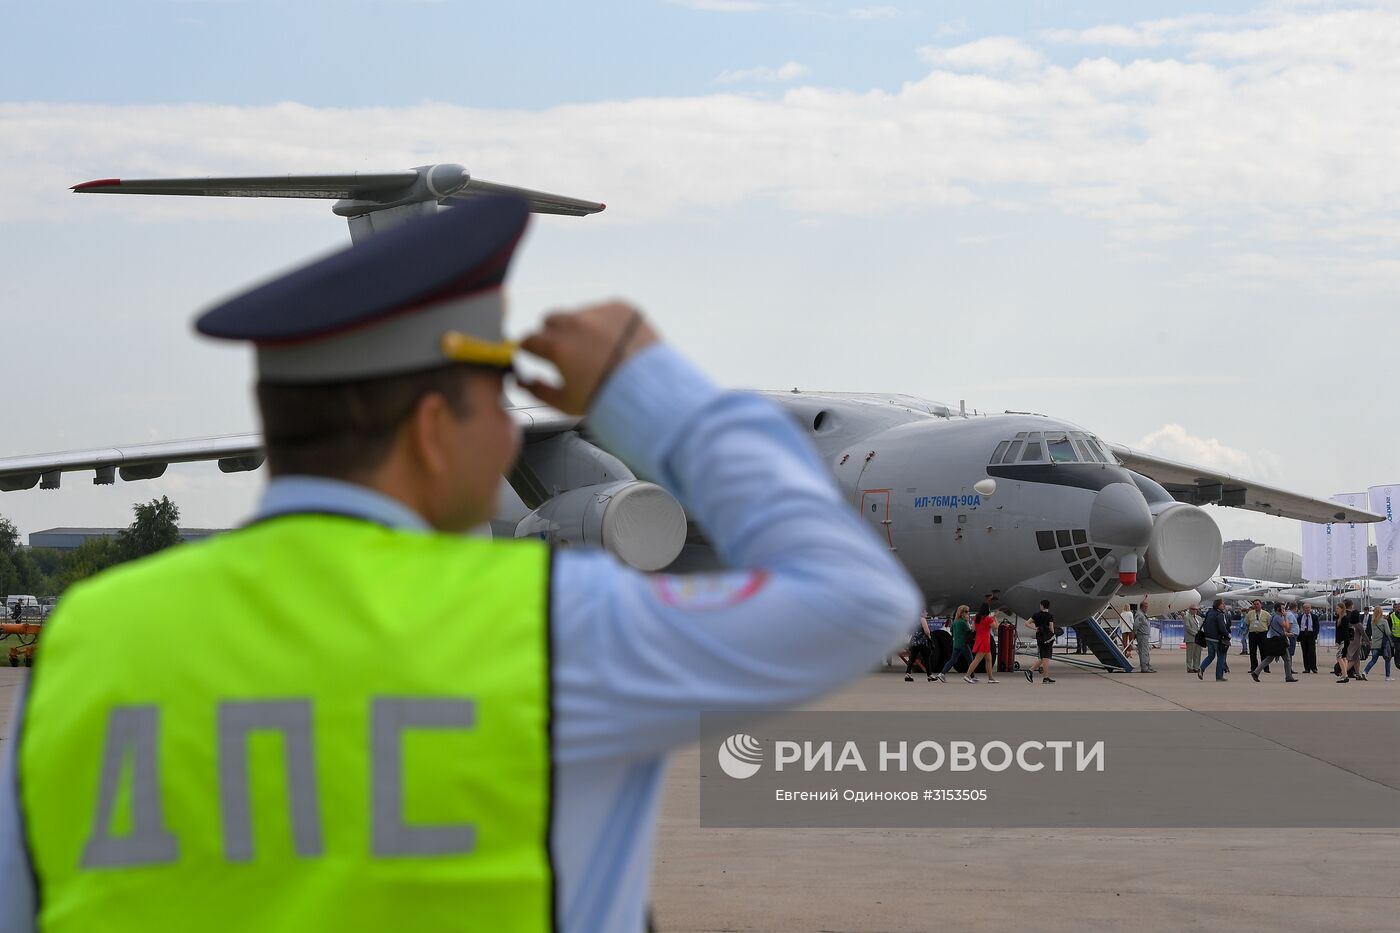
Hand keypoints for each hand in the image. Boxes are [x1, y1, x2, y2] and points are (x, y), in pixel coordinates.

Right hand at [518, 301, 658, 414]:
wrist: (651, 391)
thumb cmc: (609, 400)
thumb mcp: (565, 403)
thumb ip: (536, 390)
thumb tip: (522, 380)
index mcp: (558, 346)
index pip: (528, 339)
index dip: (530, 349)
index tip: (534, 354)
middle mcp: (576, 324)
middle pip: (550, 321)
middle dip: (553, 334)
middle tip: (568, 353)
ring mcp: (599, 312)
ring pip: (578, 315)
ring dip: (581, 328)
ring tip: (598, 352)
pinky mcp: (621, 307)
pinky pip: (604, 310)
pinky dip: (605, 324)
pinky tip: (615, 343)